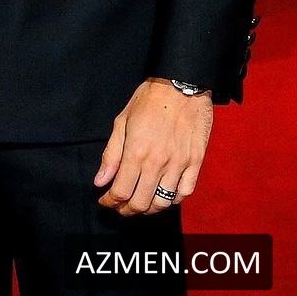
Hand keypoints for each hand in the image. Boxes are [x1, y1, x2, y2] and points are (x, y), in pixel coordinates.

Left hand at [94, 78, 212, 215]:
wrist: (182, 85)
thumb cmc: (148, 100)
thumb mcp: (122, 121)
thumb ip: (111, 154)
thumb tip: (100, 181)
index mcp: (136, 152)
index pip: (121, 191)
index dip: (110, 202)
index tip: (105, 202)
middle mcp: (157, 163)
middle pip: (141, 203)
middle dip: (127, 210)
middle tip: (120, 207)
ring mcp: (179, 164)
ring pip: (163, 202)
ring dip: (149, 209)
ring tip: (140, 203)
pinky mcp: (195, 163)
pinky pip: (184, 193)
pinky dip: (172, 199)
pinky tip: (163, 194)